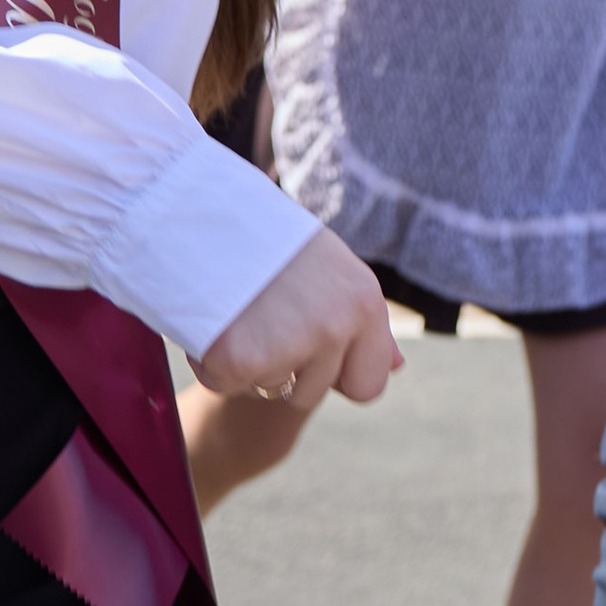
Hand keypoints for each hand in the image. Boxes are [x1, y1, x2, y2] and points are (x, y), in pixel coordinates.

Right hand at [193, 227, 399, 410]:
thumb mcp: (333, 271)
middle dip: (286, 371)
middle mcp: (335, 326)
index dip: (338, 377)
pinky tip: (215, 318)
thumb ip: (362, 323)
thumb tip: (396, 367)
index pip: (369, 385)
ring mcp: (290, 345)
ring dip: (249, 362)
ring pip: (266, 388)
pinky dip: (212, 362)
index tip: (313, 350)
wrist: (209, 211)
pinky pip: (224, 384)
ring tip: (241, 308)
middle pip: (309, 394)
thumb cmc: (273, 243)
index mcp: (365, 302)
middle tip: (266, 316)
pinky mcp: (240, 360)